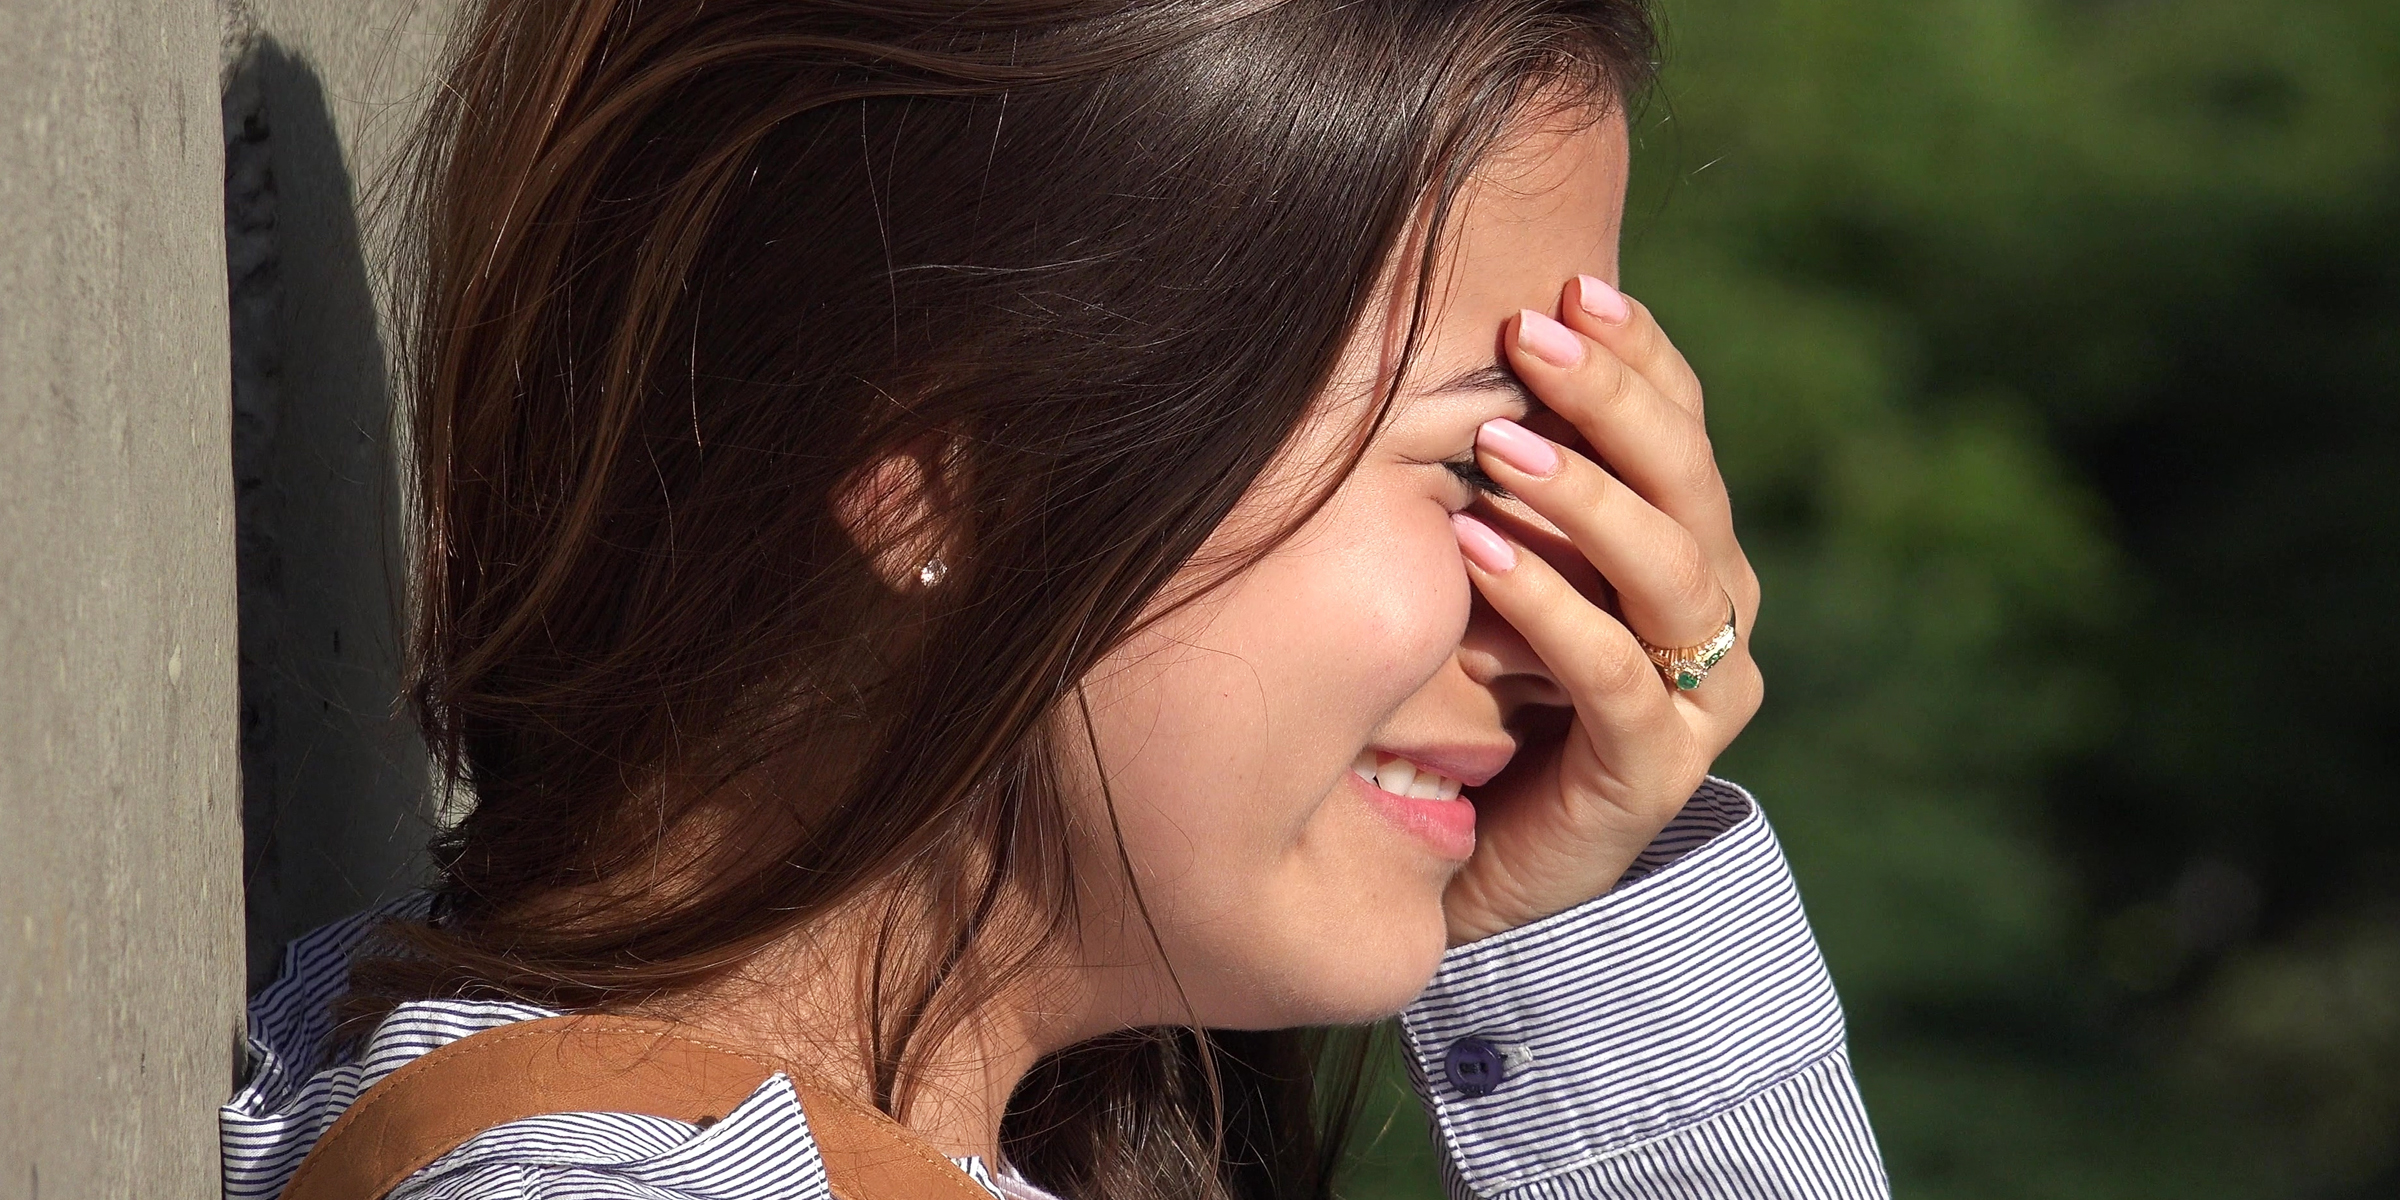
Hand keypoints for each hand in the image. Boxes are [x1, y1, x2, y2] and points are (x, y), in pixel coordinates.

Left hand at [1441, 275, 1762, 945]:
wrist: (1472, 858)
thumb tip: (1463, 331)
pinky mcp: (1653, 772)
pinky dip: (1547, 608)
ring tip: (1498, 441)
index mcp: (1689, 547)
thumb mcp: (1494, 563)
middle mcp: (1714, 612)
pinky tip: (1476, 550)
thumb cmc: (1476, 691)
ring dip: (1584, 497)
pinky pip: (1612, 675)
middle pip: (1689, 484)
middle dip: (1614, 400)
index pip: (1684, 427)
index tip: (1572, 283)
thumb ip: (1505, 475)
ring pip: (1669, 573)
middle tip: (1534, 336)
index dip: (1639, 354)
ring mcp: (1697, 697)